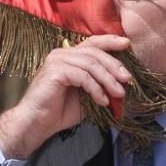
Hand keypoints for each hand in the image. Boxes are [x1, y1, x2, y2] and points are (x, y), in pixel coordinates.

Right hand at [0, 35, 131, 159]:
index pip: (92, 42)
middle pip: (95, 52)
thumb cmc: (60, 111)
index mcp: (69, 56)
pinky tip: (103, 101)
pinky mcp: (55, 71)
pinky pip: (83, 76)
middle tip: (127, 80)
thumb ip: (102, 86)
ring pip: (91, 64)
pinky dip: (96, 88)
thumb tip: (124, 84)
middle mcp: (62, 54)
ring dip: (108, 79)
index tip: (127, 44)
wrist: (38, 124)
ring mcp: (57, 60)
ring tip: (119, 93)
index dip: (110, 41)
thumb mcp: (88, 96)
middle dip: (114, 65)